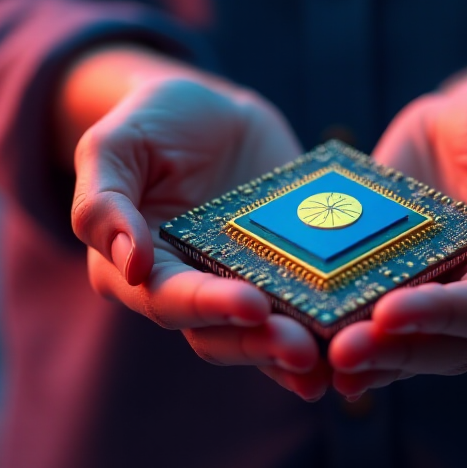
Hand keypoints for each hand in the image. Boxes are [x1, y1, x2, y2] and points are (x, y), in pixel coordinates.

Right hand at [66, 49, 329, 400]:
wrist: (213, 110)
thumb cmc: (152, 123)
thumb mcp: (114, 144)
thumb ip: (104, 200)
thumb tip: (131, 264)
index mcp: (142, 268)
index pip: (170, 300)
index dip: (209, 307)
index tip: (252, 306)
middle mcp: (192, 290)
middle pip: (222, 335)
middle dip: (263, 345)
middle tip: (305, 349)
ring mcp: (243, 286)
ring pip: (267, 336)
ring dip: (299, 353)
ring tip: (335, 357)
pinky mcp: (287, 276)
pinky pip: (307, 310)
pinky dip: (330, 330)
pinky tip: (362, 337)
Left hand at [329, 65, 466, 398]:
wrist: (466, 111)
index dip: (439, 315)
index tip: (389, 312)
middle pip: (443, 345)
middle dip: (393, 351)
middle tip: (341, 350)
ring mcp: (436, 293)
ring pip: (407, 347)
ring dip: (367, 357)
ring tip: (321, 357)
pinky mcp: (394, 281)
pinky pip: (371, 319)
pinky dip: (343, 334)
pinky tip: (307, 346)